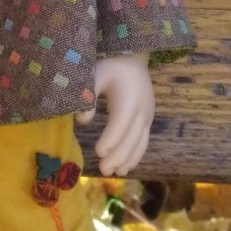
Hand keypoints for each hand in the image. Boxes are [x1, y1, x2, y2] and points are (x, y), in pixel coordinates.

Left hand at [75, 51, 153, 175]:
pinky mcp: (149, 119)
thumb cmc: (110, 66)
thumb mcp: (95, 75)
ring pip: (140, 143)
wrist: (133, 57)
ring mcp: (148, 115)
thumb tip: (82, 121)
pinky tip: (125, 167)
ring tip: (113, 172)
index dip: (110, 140)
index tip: (98, 153)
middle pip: (131, 138)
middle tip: (103, 170)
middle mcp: (142, 110)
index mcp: (128, 98)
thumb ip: (88, 97)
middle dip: (118, 156)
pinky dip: (135, 156)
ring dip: (127, 160)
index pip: (120, 124)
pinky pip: (144, 141)